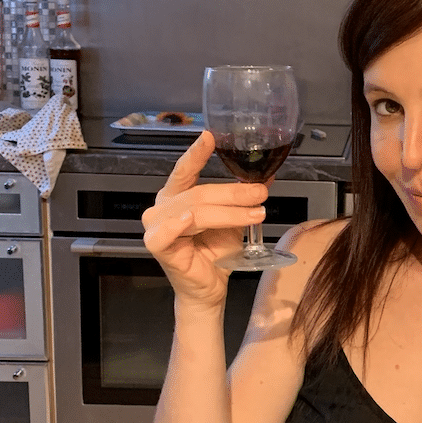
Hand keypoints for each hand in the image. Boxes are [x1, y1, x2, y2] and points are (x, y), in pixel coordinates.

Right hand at [142, 130, 267, 308]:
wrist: (211, 286)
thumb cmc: (216, 252)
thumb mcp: (233, 219)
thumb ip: (242, 198)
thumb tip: (265, 177)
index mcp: (178, 195)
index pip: (186, 169)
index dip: (198, 153)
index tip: (211, 136)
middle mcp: (164, 206)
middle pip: (200, 193)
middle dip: (234, 193)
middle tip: (260, 193)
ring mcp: (156, 225)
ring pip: (195, 211)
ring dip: (228, 212)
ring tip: (254, 214)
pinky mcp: (156, 245)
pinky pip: (164, 233)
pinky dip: (176, 225)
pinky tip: (188, 221)